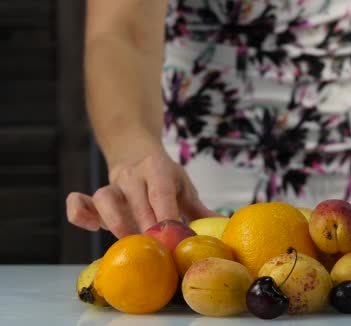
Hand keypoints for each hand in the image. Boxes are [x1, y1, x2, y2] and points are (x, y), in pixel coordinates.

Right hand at [66, 150, 220, 237]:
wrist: (133, 149)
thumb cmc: (163, 176)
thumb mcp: (183, 185)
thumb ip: (199, 209)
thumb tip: (224, 228)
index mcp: (157, 169)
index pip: (161, 192)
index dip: (167, 215)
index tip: (175, 236)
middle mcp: (132, 175)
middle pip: (136, 201)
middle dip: (146, 227)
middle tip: (157, 249)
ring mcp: (111, 185)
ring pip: (105, 199)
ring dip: (117, 223)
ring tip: (130, 244)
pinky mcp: (93, 196)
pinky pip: (79, 202)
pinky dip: (80, 214)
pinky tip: (92, 228)